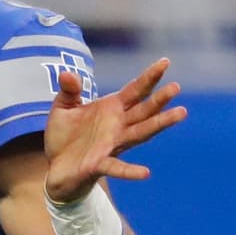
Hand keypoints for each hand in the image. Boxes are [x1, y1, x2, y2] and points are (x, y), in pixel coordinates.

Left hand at [43, 58, 186, 203]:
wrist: (56, 166)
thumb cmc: (64, 136)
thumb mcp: (63, 108)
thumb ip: (69, 90)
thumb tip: (67, 74)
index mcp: (111, 109)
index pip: (135, 90)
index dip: (149, 76)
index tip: (165, 61)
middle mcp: (117, 126)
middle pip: (144, 110)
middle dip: (159, 99)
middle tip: (176, 87)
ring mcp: (112, 145)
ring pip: (140, 133)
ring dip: (158, 124)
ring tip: (179, 113)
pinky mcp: (99, 164)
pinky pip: (117, 168)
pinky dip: (130, 170)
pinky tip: (145, 173)